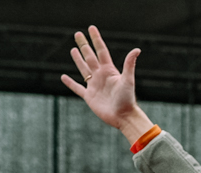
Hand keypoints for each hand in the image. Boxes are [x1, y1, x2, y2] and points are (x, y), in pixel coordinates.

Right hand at [62, 26, 154, 143]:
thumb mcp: (128, 80)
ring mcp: (94, 85)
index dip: (96, 39)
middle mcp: (100, 76)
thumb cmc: (128, 99)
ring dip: (78, 59)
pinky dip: (70, 83)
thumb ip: (129, 64)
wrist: (123, 117)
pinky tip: (63, 77)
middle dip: (84, 45)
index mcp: (109, 70)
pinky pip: (77, 88)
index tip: (91, 28)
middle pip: (90, 56)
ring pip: (84, 69)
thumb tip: (137, 49)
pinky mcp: (89, 96)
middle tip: (77, 34)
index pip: (101, 50)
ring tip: (73, 49)